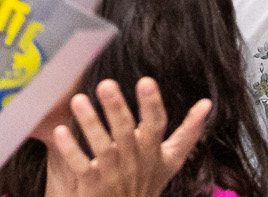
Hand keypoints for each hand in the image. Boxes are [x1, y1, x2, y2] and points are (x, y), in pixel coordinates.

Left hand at [45, 77, 211, 196]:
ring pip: (103, 147)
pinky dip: (71, 150)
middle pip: (127, 132)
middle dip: (117, 109)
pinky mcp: (94, 185)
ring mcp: (114, 173)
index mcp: (154, 151)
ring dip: (91, 123)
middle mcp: (135, 161)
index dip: (152, 105)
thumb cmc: (147, 180)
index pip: (157, 125)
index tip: (146, 81)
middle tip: (106, 84)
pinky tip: (59, 131)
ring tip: (78, 99)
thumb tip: (207, 103)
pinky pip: (81, 166)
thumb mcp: (170, 159)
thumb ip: (188, 133)